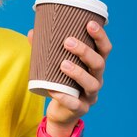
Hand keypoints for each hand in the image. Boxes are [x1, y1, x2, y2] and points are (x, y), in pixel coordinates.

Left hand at [27, 20, 112, 136]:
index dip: (100, 36)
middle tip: (68, 42)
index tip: (90, 23)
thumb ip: (45, 50)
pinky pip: (76, 104)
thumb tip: (32, 32)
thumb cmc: (60, 82)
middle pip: (98, 64)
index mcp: (93, 66)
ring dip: (78, 72)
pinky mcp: (81, 109)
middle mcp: (96, 79)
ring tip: (63, 64)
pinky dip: (65, 97)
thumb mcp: (55, 66)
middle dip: (85, 51)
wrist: (61, 112)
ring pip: (91, 84)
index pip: (104, 49)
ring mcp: (90, 95)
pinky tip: (54, 90)